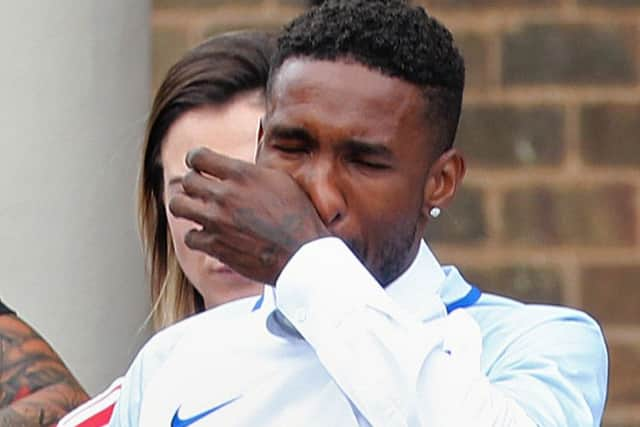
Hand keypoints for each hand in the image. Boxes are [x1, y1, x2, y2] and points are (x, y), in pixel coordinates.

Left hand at [169, 147, 328, 284]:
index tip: (199, 165)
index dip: (196, 159)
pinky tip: (209, 234)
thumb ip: (252, 172)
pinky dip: (197, 235)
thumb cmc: (298, 216)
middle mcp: (225, 195)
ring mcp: (217, 221)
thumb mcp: (281, 180)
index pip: (198, 156)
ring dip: (186, 205)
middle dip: (193, 183)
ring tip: (196, 208)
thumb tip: (235, 169)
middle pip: (187, 180)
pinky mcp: (215, 245)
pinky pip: (190, 236)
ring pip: (178, 205)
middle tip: (201, 189)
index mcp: (242, 174)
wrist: (301, 254)